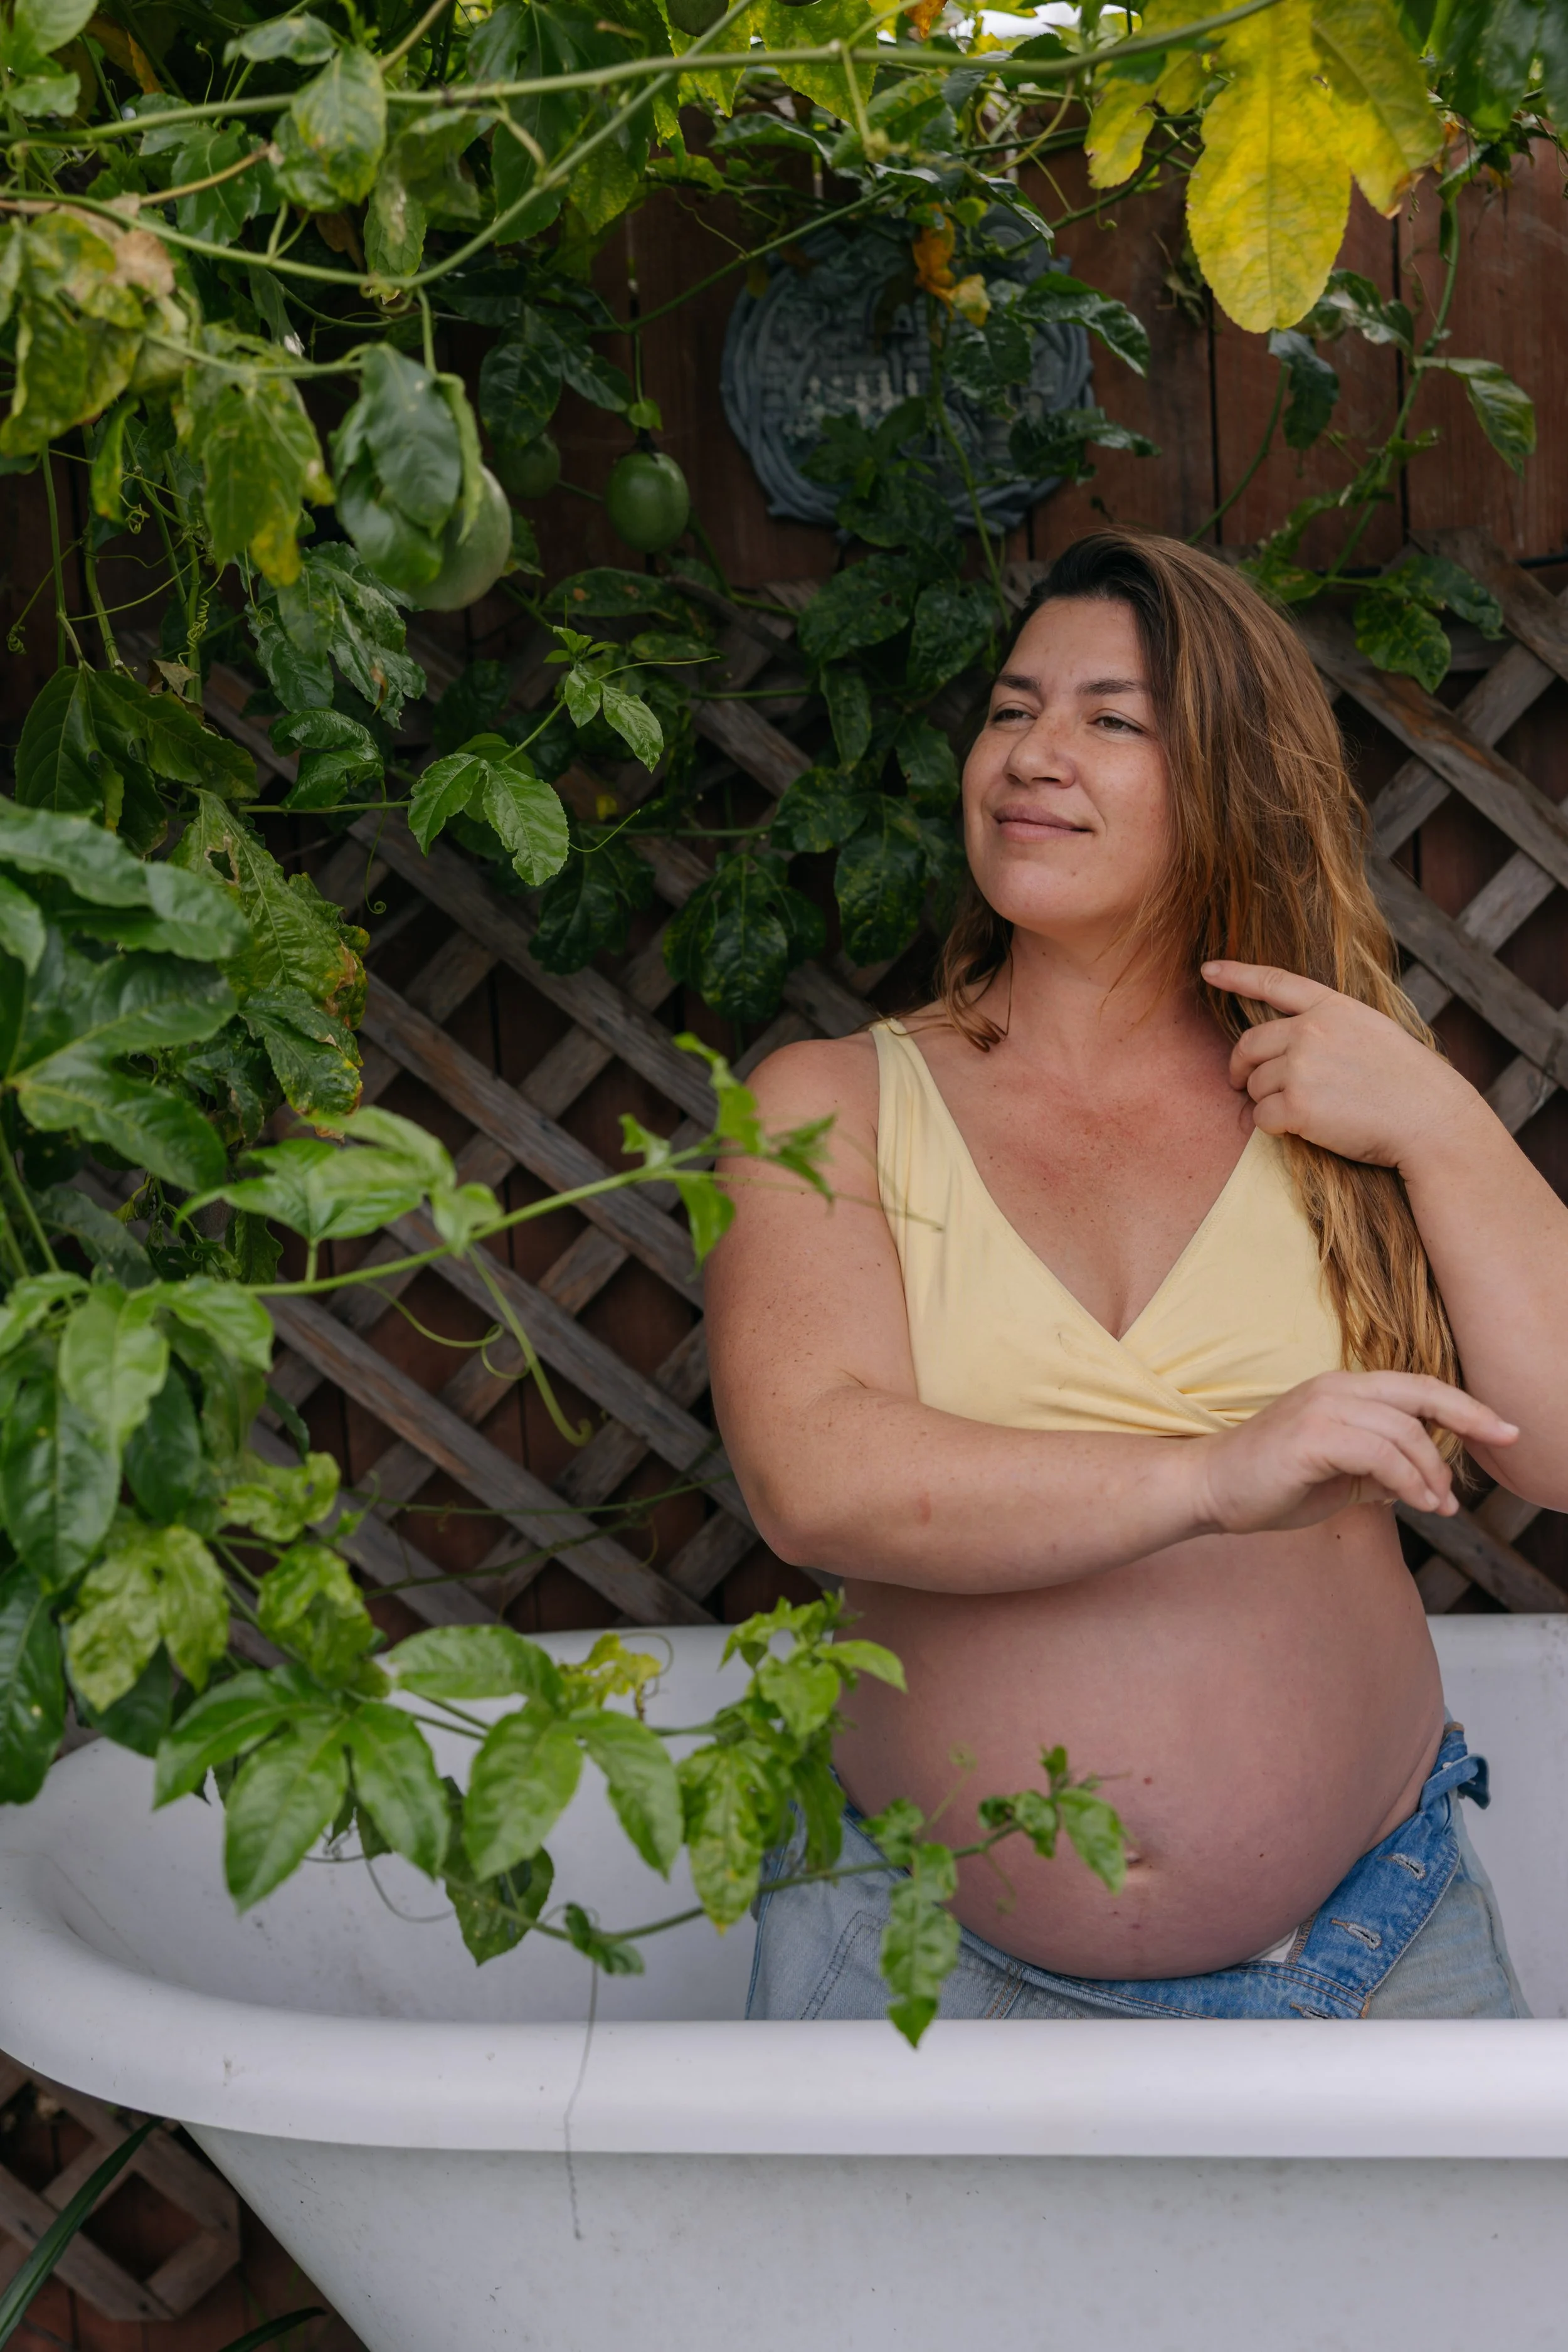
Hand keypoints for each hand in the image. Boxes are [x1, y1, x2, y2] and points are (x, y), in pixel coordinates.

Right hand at [1187, 1370, 1517, 1533]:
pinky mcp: (1311, 1437)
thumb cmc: (1270, 1482)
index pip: (1416, 1387)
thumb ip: (1380, 1470)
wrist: (1210, 1488)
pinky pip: (1379, 1454)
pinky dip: (1407, 1480)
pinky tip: (1416, 1503)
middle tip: (1503, 1442)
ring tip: (1439, 1505)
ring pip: (1404, 1431)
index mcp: (1343, 1389)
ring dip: (1432, 1471)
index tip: (1504, 1427)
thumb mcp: (1339, 1475)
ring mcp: (1321, 1408)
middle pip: (1420, 1395)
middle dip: (1470, 1419)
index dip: (1465, 1405)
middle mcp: (1335, 1388)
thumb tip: (1422, 1484)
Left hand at [1201, 960, 1473, 1169]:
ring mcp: (1301, 1067)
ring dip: (1266, 1101)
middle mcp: (1310, 1031)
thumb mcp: (1372, 1032)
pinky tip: (1301, 1130)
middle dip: (1240, 1067)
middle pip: (1248, 1045)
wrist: (1431, 1121)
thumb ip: (1329, 1028)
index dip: (1237, 975)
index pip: (1274, 983)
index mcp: (1332, 1007)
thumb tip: (1285, 1046)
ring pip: (1254, 1085)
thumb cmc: (1408, 1084)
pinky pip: (1261, 1117)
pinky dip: (1273, 1127)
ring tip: (1303, 1111)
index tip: (1208, 969)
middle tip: (1241, 1083)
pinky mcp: (1297, 1105)